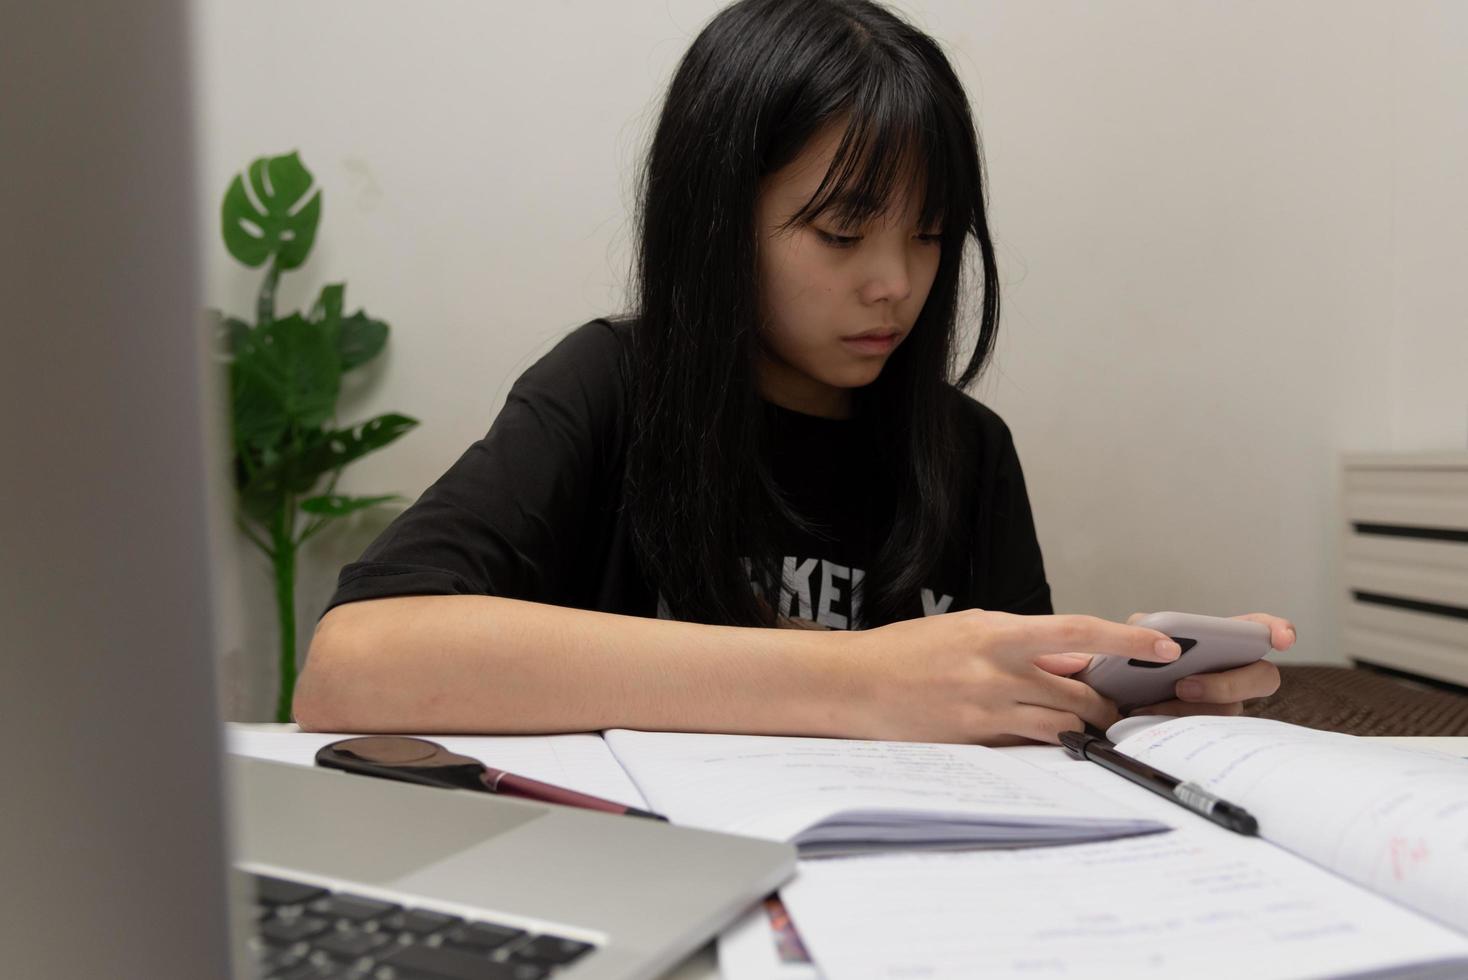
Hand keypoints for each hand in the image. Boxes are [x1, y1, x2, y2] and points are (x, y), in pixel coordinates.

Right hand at [849, 610, 1182, 745]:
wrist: (851, 684)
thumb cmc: (904, 652)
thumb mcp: (964, 630)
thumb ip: (1017, 644)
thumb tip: (1067, 659)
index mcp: (996, 634)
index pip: (1078, 633)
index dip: (1127, 644)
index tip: (1165, 649)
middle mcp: (996, 672)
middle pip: (1078, 696)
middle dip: (1106, 708)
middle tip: (1117, 712)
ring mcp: (985, 711)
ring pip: (1059, 727)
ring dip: (1083, 732)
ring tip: (1090, 732)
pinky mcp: (973, 743)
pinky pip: (1025, 747)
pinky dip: (1042, 744)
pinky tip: (1043, 743)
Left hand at [1036, 612, 1292, 717]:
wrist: (1103, 696)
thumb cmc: (1128, 662)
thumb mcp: (1134, 638)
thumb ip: (1150, 628)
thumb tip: (1164, 639)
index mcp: (1220, 643)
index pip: (1258, 631)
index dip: (1277, 631)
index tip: (1282, 639)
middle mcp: (1230, 674)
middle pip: (1261, 678)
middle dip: (1227, 684)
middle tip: (1183, 685)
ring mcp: (1221, 705)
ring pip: (1228, 711)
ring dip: (1188, 708)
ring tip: (1146, 705)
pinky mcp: (1203, 730)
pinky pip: (1204, 733)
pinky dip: (1172, 723)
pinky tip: (1144, 717)